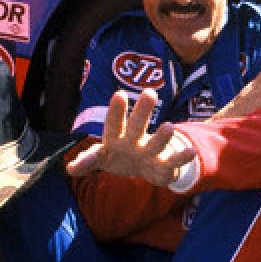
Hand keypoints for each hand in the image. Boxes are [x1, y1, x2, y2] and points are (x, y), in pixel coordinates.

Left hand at [66, 89, 196, 185]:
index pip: (114, 122)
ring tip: (169, 126)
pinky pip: (173, 161)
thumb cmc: (119, 157)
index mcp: (116, 136)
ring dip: (162, 136)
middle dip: (142, 112)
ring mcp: (150, 151)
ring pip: (156, 143)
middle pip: (137, 125)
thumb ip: (86, 161)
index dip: (116, 111)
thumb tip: (70, 168)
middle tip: (150, 93)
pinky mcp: (163, 165)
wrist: (145, 167)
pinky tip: (191, 151)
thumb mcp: (100, 158)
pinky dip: (182, 157)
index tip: (120, 95)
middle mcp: (134, 140)